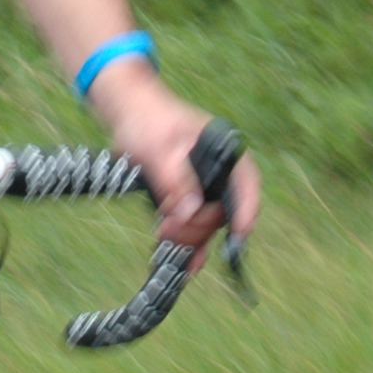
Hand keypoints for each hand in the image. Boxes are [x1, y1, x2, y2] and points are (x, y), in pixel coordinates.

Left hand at [92, 62, 260, 267]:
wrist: (125, 114)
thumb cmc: (146, 120)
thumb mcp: (159, 148)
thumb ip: (175, 180)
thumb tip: (189, 213)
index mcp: (224, 151)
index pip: (246, 183)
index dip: (247, 210)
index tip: (240, 234)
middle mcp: (219, 171)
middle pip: (221, 210)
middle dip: (200, 228)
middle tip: (173, 234)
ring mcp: (202, 186)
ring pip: (205, 221)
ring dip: (191, 239)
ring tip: (172, 250)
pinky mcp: (185, 197)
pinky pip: (190, 222)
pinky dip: (185, 239)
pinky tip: (181, 258)